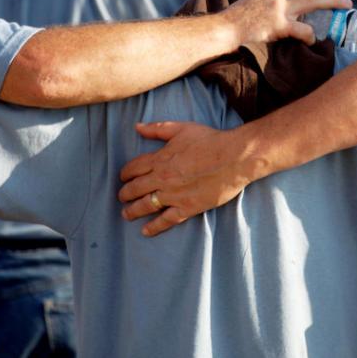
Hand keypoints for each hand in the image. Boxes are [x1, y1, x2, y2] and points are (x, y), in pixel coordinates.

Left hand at [119, 121, 250, 235]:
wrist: (235, 157)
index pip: (134, 168)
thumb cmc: (211, 140)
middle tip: (121, 197)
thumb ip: (158, 129)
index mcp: (160, 159)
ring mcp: (174, 195)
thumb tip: (137, 127)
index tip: (123, 177)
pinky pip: (166, 220)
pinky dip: (154, 226)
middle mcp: (163, 178)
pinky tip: (145, 231)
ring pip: (146, 205)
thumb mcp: (182, 128)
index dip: (125, 173)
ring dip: (132, 211)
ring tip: (126, 214)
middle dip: (125, 193)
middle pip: (135, 188)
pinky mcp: (188, 208)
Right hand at [224, 0, 350, 46]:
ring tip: (343, 12)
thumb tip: (290, 14)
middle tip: (346, 2)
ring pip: (313, 1)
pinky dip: (312, 36)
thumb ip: (271, 4)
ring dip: (331, 5)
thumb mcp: (254, 4)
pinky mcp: (278, 25)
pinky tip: (313, 42)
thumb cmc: (236, 23)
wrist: (222, 31)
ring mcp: (277, 8)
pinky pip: (303, 30)